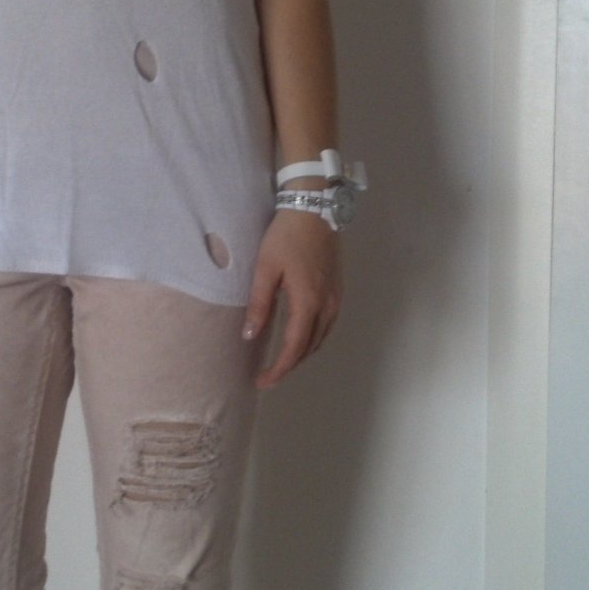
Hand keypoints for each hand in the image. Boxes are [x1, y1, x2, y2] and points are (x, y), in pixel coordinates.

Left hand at [243, 207, 342, 389]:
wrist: (315, 207)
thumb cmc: (286, 236)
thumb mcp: (265, 269)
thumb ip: (259, 304)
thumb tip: (250, 336)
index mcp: (308, 302)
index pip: (293, 347)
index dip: (279, 368)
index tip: (262, 381)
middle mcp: (327, 305)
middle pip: (310, 346)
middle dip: (289, 364)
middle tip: (268, 375)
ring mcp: (336, 297)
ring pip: (322, 337)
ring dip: (303, 352)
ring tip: (282, 360)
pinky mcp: (337, 288)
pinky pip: (328, 324)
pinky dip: (313, 338)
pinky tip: (301, 335)